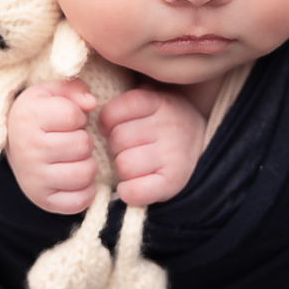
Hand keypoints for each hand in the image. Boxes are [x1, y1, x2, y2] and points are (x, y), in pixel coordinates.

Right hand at [6, 79, 98, 214]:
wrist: (15, 144)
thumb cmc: (41, 115)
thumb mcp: (53, 92)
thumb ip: (75, 88)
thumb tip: (92, 103)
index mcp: (28, 117)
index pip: (73, 115)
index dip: (79, 116)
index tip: (69, 119)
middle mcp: (27, 149)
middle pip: (83, 145)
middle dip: (85, 140)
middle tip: (71, 139)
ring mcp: (34, 178)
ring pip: (85, 173)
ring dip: (87, 163)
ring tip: (74, 157)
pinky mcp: (43, 200)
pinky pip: (81, 200)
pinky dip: (86, 189)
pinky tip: (75, 176)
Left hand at [98, 86, 205, 206]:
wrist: (200, 141)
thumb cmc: (161, 121)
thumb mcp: (151, 97)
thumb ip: (125, 97)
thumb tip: (88, 103)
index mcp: (160, 101)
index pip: (116, 110)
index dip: (106, 121)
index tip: (110, 127)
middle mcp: (169, 125)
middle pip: (117, 139)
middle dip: (113, 146)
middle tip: (124, 148)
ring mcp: (173, 154)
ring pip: (124, 164)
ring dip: (121, 168)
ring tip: (133, 163)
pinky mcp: (173, 181)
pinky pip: (136, 191)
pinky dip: (128, 191)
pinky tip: (133, 184)